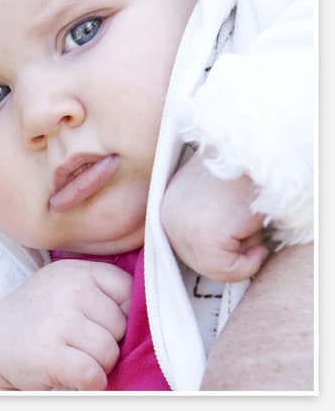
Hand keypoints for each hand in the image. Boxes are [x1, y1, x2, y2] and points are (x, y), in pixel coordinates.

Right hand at [0, 260, 131, 390]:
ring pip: (110, 352)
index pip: (129, 291)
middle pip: (122, 326)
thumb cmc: (40, 320)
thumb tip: (149, 319)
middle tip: (74, 341)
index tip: (95, 321)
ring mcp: (58, 319)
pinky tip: (67, 372)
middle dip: (107, 341)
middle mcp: (68, 289)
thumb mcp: (68, 291)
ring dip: (96, 364)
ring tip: (68, 355)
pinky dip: (87, 383)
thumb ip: (104, 296)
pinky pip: (93, 374)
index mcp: (77, 270)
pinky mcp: (49, 352)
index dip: (119, 314)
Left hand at [162, 151, 267, 282]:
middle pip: (198, 263)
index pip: (186, 251)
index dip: (219, 250)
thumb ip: (201, 224)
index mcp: (164, 208)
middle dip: (229, 253)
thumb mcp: (207, 197)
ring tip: (249, 223)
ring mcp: (183, 230)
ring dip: (242, 253)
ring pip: (215, 269)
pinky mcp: (204, 238)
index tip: (237, 235)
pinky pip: (229, 271)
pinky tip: (257, 235)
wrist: (256, 151)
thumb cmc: (241, 171)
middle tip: (248, 228)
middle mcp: (166, 219)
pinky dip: (250, 262)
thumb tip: (215, 257)